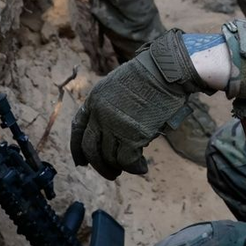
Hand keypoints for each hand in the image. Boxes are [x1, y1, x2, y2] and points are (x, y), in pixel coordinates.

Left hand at [70, 29, 208, 178]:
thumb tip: (111, 132)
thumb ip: (109, 105)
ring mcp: (114, 125)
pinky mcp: (132, 135)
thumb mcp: (119, 84)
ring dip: (119, 168)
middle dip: (98, 165)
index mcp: (95, 98)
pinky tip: (142, 168)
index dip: (77, 148)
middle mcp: (99, 113)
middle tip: (110, 173)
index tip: (81, 162)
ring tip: (131, 169)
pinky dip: (134, 168)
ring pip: (109, 157)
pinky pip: (127, 160)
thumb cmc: (151, 74)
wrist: (168, 71)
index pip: (77, 128)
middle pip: (90, 148)